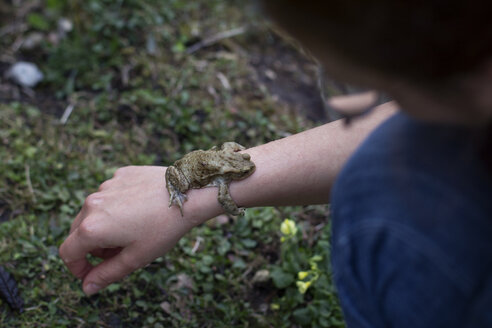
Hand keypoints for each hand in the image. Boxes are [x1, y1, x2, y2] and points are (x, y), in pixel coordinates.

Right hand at [59, 166, 208, 295]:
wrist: (188, 193)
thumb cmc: (163, 228)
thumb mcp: (135, 257)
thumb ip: (106, 274)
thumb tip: (87, 287)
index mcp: (91, 227)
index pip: (68, 252)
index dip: (77, 267)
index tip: (91, 273)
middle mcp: (92, 204)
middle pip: (78, 231)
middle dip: (92, 247)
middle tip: (118, 253)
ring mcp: (106, 186)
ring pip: (94, 211)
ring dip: (104, 226)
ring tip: (133, 231)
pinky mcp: (120, 174)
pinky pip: (110, 195)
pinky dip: (117, 206)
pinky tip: (141, 210)